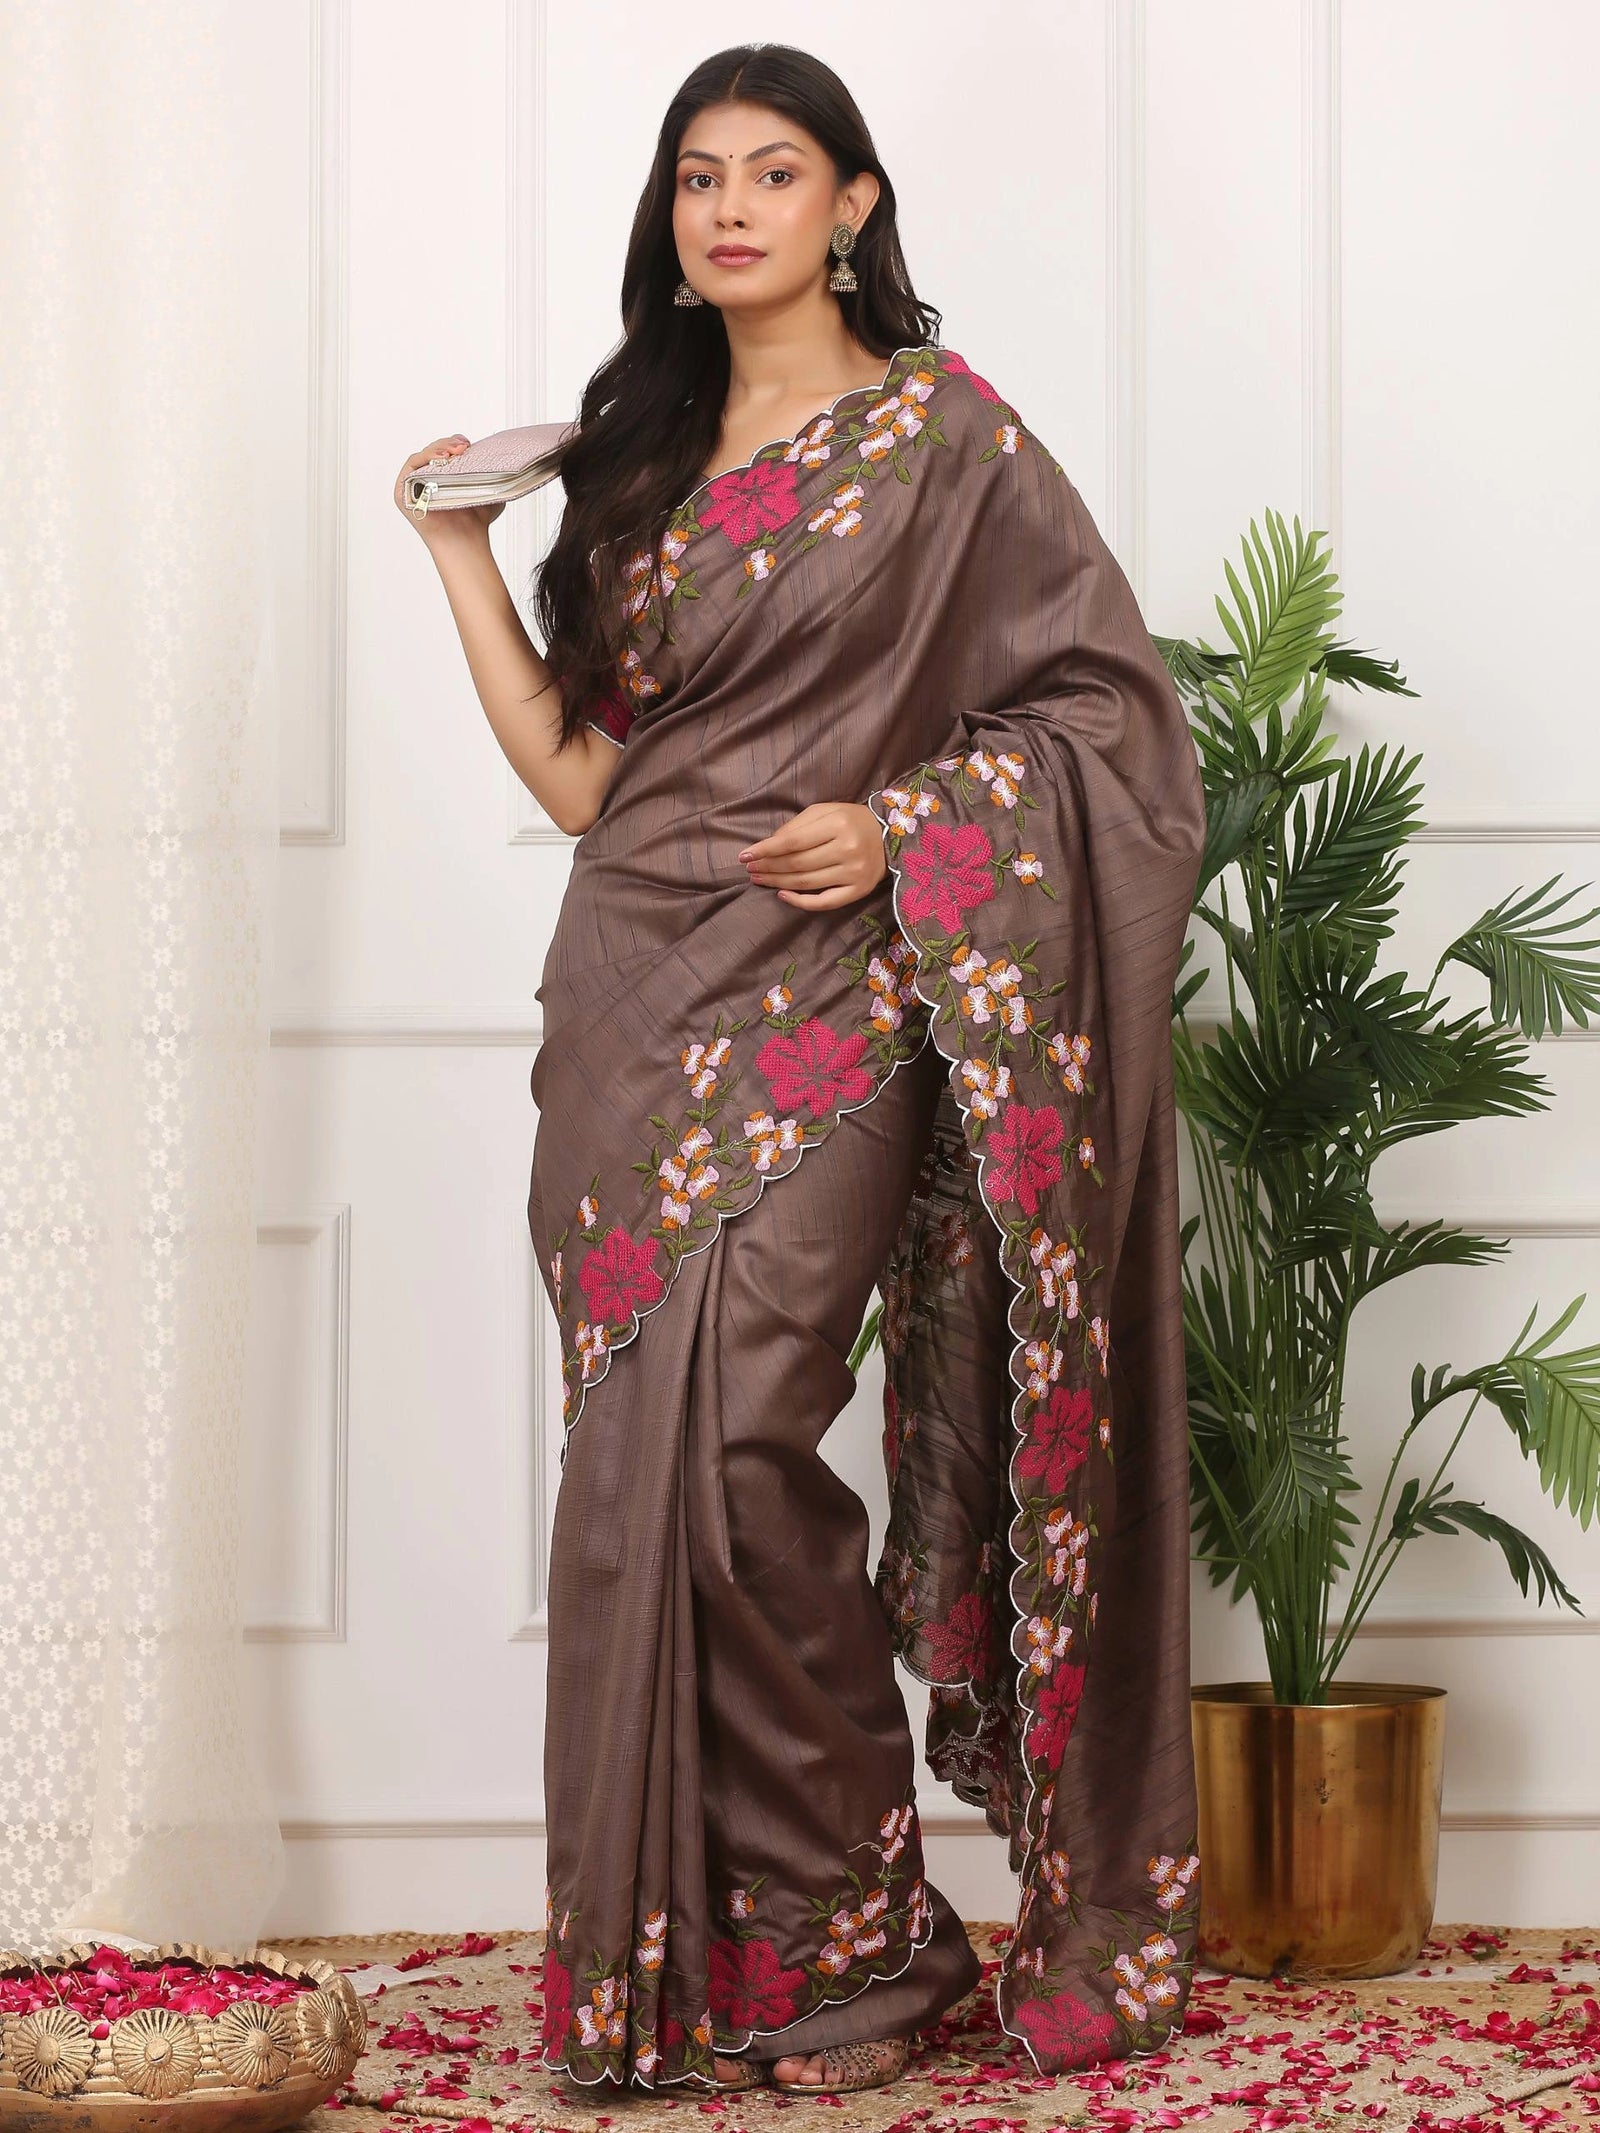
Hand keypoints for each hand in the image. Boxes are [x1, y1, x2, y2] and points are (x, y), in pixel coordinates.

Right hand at [393, 435, 505, 546]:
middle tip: (462, 447)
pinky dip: (425, 457)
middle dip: (448, 444)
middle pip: (433, 451)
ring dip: (438, 449)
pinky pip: (412, 465)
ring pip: (423, 456)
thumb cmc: (476, 522)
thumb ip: (490, 473)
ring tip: (453, 451)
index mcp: (443, 477)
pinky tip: (441, 458)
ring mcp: (412, 485)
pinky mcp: (402, 491)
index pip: (445, 451)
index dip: (454, 443)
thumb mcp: (487, 490)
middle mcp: (426, 479)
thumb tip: (501, 458)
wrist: (465, 541)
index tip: (468, 444)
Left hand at [739, 801, 887, 908]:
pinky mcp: (859, 891)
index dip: (765, 850)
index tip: (745, 855)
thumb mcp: (825, 811)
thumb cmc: (851, 820)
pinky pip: (824, 902)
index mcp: (838, 824)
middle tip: (749, 869)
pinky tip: (783, 895)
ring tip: (759, 879)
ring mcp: (854, 873)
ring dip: (777, 883)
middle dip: (768, 867)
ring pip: (806, 883)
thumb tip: (768, 845)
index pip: (793, 842)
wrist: (891, 835)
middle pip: (797, 864)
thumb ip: (797, 826)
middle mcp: (847, 849)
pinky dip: (801, 902)